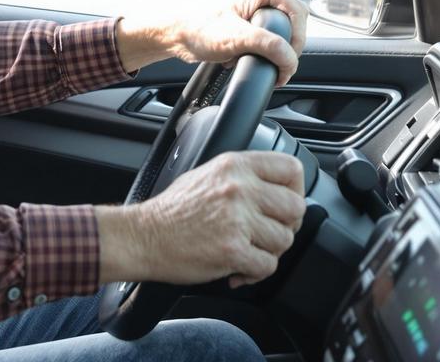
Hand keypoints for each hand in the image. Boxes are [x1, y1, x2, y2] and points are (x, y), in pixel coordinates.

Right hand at [97, 151, 305, 286]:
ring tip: (245, 250)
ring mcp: (237, 219)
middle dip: (286, 226)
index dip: (296, 190)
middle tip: (266, 233)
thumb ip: (243, 177)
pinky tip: (237, 268)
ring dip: (268, 251)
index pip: (291, 168)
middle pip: (296, 207)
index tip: (285, 204)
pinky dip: (254, 273)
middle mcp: (239, 188)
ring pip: (284, 240)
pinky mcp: (233, 249)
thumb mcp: (207, 175)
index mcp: (234, 165)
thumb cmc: (172, 211)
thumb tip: (279, 191)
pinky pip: (267, 266)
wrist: (143, 237)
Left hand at [118, 0, 307, 86]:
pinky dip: (253, 49)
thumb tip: (290, 58)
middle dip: (282, 47)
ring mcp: (248, 5)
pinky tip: (238, 57)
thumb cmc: (195, 28)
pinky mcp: (239, 18)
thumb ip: (269, 46)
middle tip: (276, 66)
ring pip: (274, 31)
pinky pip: (259, 35)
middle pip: (288, 23)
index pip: (297, 13)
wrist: (170, 34)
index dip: (298, 39)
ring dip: (267, 50)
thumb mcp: (237, 38)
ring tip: (250, 59)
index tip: (289, 60)